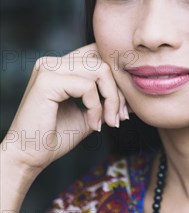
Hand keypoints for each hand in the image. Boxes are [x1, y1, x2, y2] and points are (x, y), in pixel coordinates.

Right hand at [1, 43, 128, 178]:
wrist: (29, 157)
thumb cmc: (56, 137)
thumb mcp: (89, 113)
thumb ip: (107, 99)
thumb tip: (135, 90)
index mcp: (60, 66)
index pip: (99, 55)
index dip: (118, 79)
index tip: (125, 109)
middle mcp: (52, 62)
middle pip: (103, 60)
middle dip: (119, 90)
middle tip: (121, 117)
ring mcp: (48, 68)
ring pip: (100, 70)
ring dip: (111, 100)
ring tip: (108, 122)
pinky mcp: (47, 80)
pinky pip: (87, 86)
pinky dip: (96, 107)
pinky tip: (93, 125)